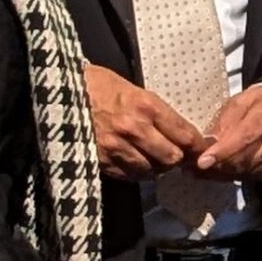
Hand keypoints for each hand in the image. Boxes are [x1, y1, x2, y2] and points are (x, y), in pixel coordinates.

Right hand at [86, 63, 205, 176]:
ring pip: (152, 170)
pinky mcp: (103, 162)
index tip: (201, 147)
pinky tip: (137, 163)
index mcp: (146, 105)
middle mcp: (135, 129)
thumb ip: (153, 109)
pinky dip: (138, 172)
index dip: (197, 144)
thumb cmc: (97, 84)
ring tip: (156, 159)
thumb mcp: (131, 87)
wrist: (60, 92)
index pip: (184, 133)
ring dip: (157, 167)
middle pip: (172, 157)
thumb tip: (177, 128)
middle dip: (178, 158)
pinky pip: (131, 176)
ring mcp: (118, 148)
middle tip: (178, 155)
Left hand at [195, 84, 261, 179]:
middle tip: (196, 168)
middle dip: (219, 165)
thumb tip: (206, 142)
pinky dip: (238, 176)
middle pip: (247, 157)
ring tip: (207, 170)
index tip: (203, 161)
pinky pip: (258, 176)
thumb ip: (226, 119)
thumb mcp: (244, 100)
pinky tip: (226, 171)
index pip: (246, 134)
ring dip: (226, 172)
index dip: (223, 151)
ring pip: (250, 170)